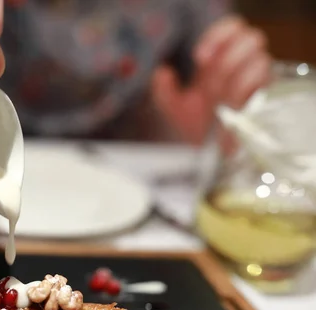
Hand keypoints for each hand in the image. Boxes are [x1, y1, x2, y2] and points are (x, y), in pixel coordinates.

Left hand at [152, 16, 270, 144]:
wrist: (206, 161)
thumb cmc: (193, 130)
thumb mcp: (172, 109)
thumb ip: (163, 90)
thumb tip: (162, 72)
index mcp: (220, 64)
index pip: (232, 32)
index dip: (219, 35)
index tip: (199, 57)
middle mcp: (239, 71)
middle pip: (251, 39)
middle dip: (228, 52)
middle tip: (207, 67)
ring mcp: (253, 87)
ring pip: (260, 59)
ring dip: (235, 72)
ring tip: (216, 91)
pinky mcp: (262, 104)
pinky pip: (264, 86)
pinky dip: (244, 87)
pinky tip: (227, 102)